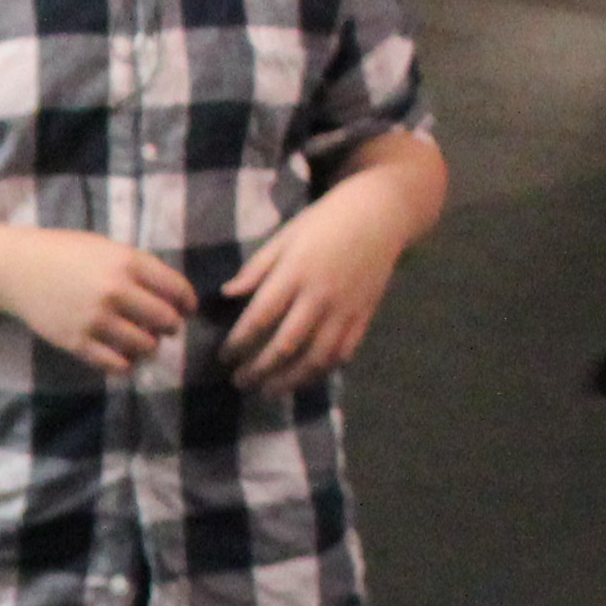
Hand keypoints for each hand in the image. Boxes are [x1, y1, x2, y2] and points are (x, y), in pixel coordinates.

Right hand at [0, 231, 197, 372]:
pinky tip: (124, 358)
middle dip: (172, 327)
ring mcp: (95, 318)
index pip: (176, 289)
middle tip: (167, 329)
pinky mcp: (77, 341)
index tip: (186, 310)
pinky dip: (126, 365)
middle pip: (165, 320)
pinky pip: (116, 364)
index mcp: (127, 262)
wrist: (16, 269)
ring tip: (144, 343)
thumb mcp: (107, 248)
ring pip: (145, 345)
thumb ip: (139, 268)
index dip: (187, 303)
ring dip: (150, 347)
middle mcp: (115, 290)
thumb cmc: (65, 254)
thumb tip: (172, 297)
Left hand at [225, 185, 409, 392]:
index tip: (224, 356)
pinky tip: (303, 379)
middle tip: (239, 382)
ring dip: (290, 381)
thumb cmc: (325, 222)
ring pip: (316, 358)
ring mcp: (346, 310)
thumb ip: (256, 268)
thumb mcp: (285, 237)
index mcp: (295, 274)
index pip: (260, 318)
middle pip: (286, 346)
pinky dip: (321, 371)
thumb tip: (226, 294)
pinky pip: (343, 353)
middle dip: (259, 370)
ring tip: (268, 391)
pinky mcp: (364, 316)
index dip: (239, 342)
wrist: (380, 214)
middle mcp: (321, 296)